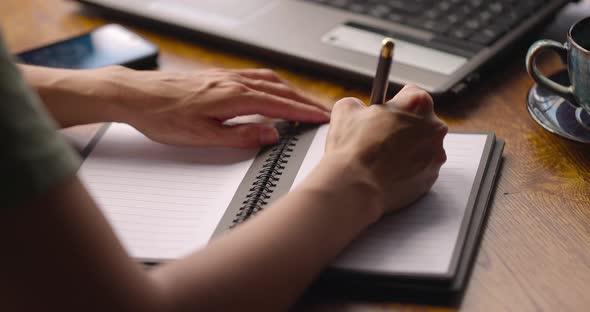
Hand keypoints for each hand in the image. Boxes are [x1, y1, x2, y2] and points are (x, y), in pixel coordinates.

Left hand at [105, 67, 330, 147]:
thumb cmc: (161, 116)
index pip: (280, 105)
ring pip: (269, 80)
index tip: (323, 118)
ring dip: (291, 91)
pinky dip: (272, 84)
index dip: (304, 113)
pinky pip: (254, 77)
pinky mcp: (216, 76)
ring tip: (305, 103)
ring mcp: (225, 76)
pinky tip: (271, 90)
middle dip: (305, 101)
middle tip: (324, 112)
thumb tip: (270, 134)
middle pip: (280, 89)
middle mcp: (232, 81)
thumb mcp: (202, 136)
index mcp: (233, 97)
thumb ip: (240, 135)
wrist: (134, 95)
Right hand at [324, 85, 447, 214]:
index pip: (410, 94)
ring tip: (382, 158)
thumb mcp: (346, 109)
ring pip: (422, 146)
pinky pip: (421, 169)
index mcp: (417, 103)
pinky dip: (408, 170)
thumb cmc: (352, 149)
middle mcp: (434, 127)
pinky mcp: (431, 178)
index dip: (394, 104)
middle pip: (421, 121)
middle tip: (381, 137)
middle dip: (404, 127)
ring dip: (407, 149)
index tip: (385, 113)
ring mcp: (435, 155)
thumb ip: (360, 104)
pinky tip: (388, 172)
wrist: (354, 186)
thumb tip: (360, 109)